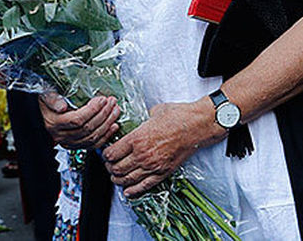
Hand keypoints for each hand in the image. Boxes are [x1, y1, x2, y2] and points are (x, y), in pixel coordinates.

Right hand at [39, 93, 120, 148]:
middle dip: (104, 114)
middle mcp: (62, 135)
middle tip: (112, 102)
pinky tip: (113, 126)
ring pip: (92, 137)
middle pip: (87, 128)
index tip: (102, 99)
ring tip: (115, 111)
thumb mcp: (46, 96)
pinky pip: (93, 145)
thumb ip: (53, 100)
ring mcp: (69, 142)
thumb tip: (61, 106)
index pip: (77, 120)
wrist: (43, 115)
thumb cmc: (46, 104)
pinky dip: (106, 136)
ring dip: (107, 124)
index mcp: (55, 123)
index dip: (92, 110)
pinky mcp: (76, 145)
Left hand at [102, 100, 220, 196]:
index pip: (111, 154)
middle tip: (109, 165)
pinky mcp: (163, 172)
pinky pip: (144, 186)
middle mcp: (142, 154)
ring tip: (116, 176)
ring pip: (127, 180)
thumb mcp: (153, 112)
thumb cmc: (178, 116)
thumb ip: (141, 121)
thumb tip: (136, 123)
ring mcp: (153, 166)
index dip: (105, 155)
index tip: (106, 153)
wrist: (197, 125)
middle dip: (109, 168)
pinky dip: (133, 191)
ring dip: (118, 179)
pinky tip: (128, 190)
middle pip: (116, 169)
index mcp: (137, 138)